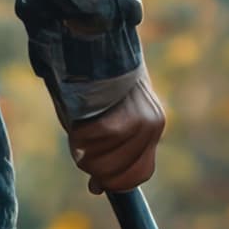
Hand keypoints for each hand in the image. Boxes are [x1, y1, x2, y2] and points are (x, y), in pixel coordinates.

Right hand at [65, 71, 165, 194]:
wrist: (100, 40)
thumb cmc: (96, 81)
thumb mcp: (107, 119)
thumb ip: (105, 152)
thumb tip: (96, 188)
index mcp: (152, 128)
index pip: (139, 174)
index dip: (116, 183)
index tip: (96, 182)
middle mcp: (153, 125)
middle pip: (118, 171)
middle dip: (93, 168)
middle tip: (79, 153)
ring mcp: (145, 119)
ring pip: (107, 159)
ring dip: (84, 154)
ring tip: (76, 138)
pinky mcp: (130, 111)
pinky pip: (102, 139)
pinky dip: (83, 138)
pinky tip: (76, 129)